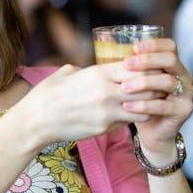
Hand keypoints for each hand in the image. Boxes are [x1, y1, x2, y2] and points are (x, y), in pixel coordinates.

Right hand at [20, 63, 160, 148]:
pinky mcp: (105, 127)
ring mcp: (107, 110)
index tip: (150, 69)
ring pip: (144, 106)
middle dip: (154, 86)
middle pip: (146, 85)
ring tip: (147, 103)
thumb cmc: (48, 95)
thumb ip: (81, 70)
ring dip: (148, 104)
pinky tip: (131, 115)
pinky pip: (129, 121)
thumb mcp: (65, 73)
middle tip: (156, 87)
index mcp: (98, 72)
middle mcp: (106, 90)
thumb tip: (84, 69)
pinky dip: (134, 118)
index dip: (147, 67)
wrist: (36, 120)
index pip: (136, 65)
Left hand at [120, 38, 192, 157]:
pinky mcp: (182, 110)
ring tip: (124, 87)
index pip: (170, 46)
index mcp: (173, 65)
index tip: (134, 47)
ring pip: (168, 82)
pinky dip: (144, 105)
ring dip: (144, 82)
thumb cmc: (140, 100)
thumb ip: (127, 64)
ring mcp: (186, 93)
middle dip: (147, 60)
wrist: (152, 131)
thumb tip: (104, 39)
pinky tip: (128, 106)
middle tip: (127, 64)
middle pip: (170, 60)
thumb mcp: (134, 80)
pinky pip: (164, 106)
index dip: (154, 44)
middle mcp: (184, 76)